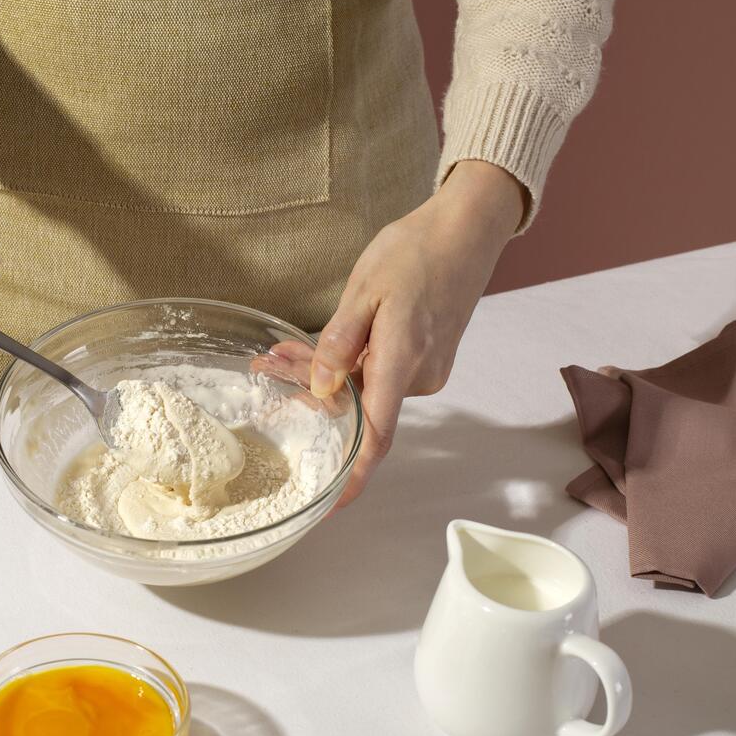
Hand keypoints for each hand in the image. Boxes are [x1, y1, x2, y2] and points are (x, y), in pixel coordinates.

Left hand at [284, 160, 524, 506]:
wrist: (468, 229)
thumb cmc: (416, 251)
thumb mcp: (365, 290)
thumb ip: (339, 343)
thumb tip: (319, 388)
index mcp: (401, 361)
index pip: (375, 436)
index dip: (353, 476)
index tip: (329, 506)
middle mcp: (419, 376)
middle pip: (358, 408)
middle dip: (310, 399)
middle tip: (267, 368)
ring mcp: (427, 370)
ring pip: (366, 389)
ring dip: (325, 376)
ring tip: (282, 351)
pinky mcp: (426, 358)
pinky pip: (381, 375)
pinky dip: (349, 365)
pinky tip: (321, 346)